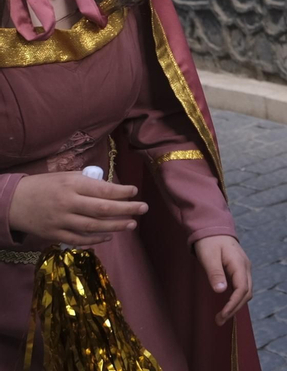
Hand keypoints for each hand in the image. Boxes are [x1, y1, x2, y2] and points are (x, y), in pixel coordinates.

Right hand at [9, 172, 145, 245]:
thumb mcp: (65, 177)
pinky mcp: (53, 235)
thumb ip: (87, 183)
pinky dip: (95, 239)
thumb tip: (112, 189)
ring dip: (115, 226)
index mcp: (71, 184)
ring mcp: (60, 221)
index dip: (121, 191)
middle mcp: (67, 203)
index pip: (102, 189)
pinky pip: (78, 239)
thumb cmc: (43, 186)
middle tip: (143, 209)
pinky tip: (109, 236)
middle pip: (101, 209)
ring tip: (132, 224)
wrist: (12, 202)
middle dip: (126, 209)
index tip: (135, 191)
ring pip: (93, 226)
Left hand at [194, 235, 252, 324]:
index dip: (233, 304)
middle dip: (235, 308)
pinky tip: (227, 304)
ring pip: (246, 291)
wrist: (214, 228)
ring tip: (221, 316)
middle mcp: (246, 268)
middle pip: (246, 293)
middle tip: (219, 320)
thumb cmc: (210, 242)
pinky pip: (242, 287)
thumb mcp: (209, 257)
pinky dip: (236, 298)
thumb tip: (221, 291)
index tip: (222, 315)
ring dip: (236, 305)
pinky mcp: (240, 270)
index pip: (242, 289)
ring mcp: (244, 269)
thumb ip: (215, 274)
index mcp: (240, 264)